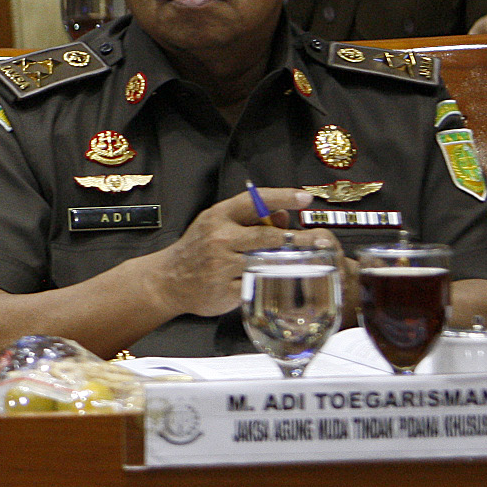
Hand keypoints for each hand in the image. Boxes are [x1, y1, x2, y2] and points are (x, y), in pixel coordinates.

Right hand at [143, 187, 314, 316]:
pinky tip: (280, 282)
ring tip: (307, 261)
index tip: (306, 198)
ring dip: (288, 262)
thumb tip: (284, 216)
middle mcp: (220, 238)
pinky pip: (257, 285)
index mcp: (219, 216)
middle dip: (297, 238)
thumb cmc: (196, 250)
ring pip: (266, 262)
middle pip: (268, 236)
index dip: (283, 197)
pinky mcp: (225, 289)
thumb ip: (250, 220)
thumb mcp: (217, 225)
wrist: (166, 280)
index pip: (255, 201)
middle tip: (320, 239)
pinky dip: (270, 283)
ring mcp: (222, 265)